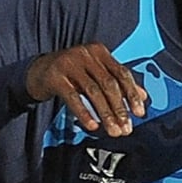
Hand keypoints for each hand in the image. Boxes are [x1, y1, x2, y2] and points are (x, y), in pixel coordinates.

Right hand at [26, 43, 146, 136]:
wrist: (38, 71)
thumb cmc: (72, 73)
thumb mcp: (95, 74)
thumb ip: (117, 82)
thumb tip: (143, 96)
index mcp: (98, 51)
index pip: (121, 73)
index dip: (132, 94)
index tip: (139, 114)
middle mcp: (84, 54)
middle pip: (108, 84)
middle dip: (119, 108)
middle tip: (126, 129)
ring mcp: (68, 64)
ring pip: (93, 92)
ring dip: (106, 114)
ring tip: (113, 131)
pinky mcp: (54, 76)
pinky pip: (73, 97)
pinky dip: (84, 113)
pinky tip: (92, 125)